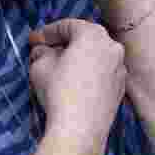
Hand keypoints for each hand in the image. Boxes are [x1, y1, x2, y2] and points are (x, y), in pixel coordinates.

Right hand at [28, 18, 126, 142]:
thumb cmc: (59, 90)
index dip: (47, 32)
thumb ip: (41, 52)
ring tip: (59, 69)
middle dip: (64, 44)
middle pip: (84, 39)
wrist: (80, 129)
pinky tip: (75, 85)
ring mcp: (120, 68)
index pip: (67, 26)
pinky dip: (89, 74)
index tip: (33, 41)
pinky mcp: (121, 88)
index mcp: (94, 34)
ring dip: (78, 59)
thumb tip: (43, 50)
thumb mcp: (40, 65)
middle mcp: (112, 46)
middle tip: (45, 51)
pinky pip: (102, 74)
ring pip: (95, 57)